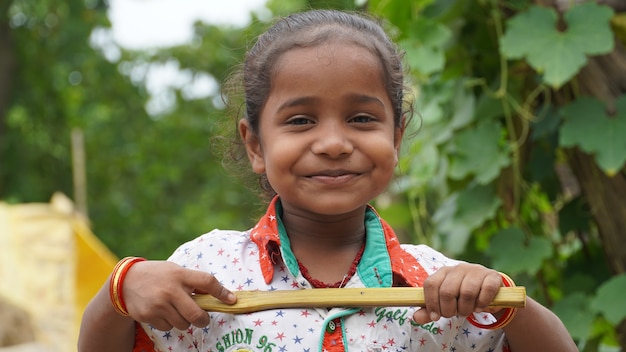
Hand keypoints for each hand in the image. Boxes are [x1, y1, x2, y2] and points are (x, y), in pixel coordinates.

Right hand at [121, 260, 235, 330]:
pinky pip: (168, 327)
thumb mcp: (176, 271)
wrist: (126, 281)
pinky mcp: (149, 316)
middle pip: (197, 314)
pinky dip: (169, 323)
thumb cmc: (158, 275)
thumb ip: (193, 281)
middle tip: (202, 319)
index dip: (222, 292)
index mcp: (180, 275)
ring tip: (176, 310)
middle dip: (203, 320)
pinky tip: (162, 312)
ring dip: (184, 321)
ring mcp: (159, 304)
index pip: (207, 282)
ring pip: (183, 324)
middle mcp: (170, 290)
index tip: (231, 300)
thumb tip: (217, 295)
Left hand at [412, 263, 501, 323]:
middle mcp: (458, 268)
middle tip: (454, 315)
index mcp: (443, 272)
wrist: (488, 290)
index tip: (436, 317)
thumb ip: (430, 310)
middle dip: (449, 309)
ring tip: (467, 311)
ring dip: (466, 308)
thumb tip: (416, 318)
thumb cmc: (462, 296)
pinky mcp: (492, 276)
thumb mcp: (445, 303)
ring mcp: (476, 270)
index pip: (430, 284)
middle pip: (447, 291)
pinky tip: (480, 307)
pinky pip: (486, 289)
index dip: (431, 303)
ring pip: (467, 291)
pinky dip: (482, 303)